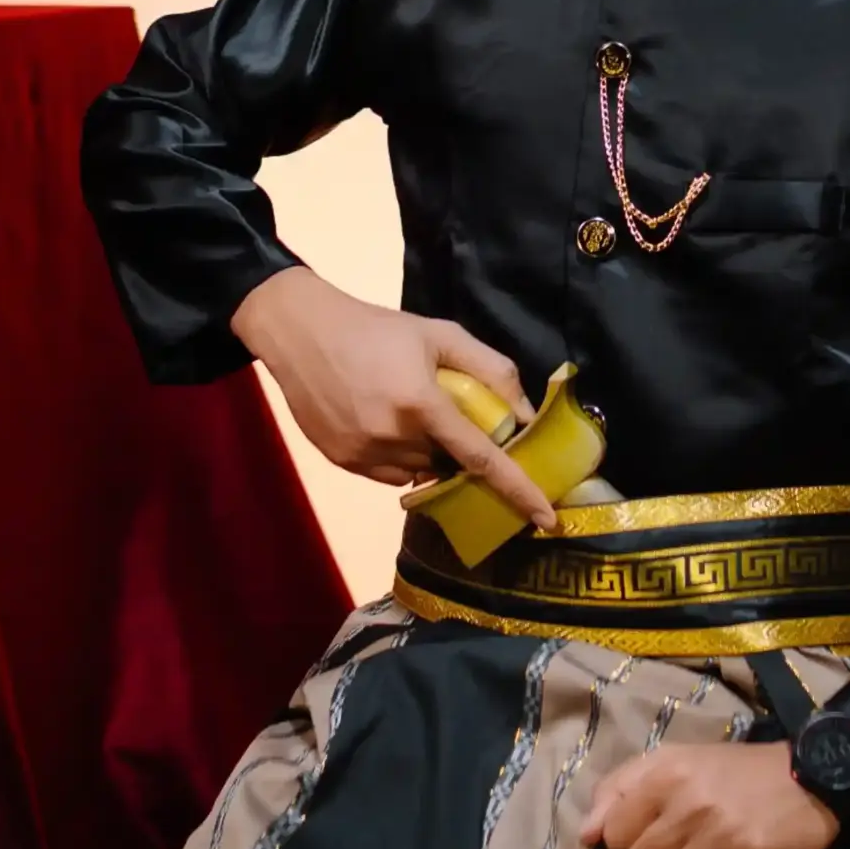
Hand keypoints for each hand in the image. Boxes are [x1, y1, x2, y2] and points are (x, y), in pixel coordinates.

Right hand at [230, 269, 557, 530]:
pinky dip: (402, 460)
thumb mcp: (441, 335)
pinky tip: (389, 425)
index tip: (547, 519)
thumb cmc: (378, 329)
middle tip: (452, 416)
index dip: (518, 490)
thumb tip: (525, 416)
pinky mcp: (342, 463)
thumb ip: (491, 371)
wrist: (301, 332)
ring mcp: (363, 455)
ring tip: (414, 415)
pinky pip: (390, 476)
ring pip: (420, 475)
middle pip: (449, 465)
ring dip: (431, 456)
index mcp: (421, 404)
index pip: (481, 458)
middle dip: (462, 450)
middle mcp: (392, 438)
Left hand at [580, 741, 841, 848]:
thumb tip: (585, 834)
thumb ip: (623, 787)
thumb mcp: (677, 760)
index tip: (644, 835)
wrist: (809, 777)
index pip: (614, 831)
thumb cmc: (733, 770)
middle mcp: (687, 803)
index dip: (624, 840)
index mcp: (666, 772)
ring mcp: (717, 835)